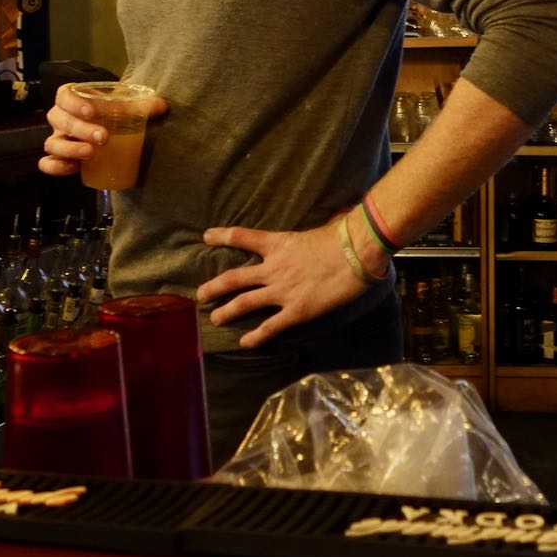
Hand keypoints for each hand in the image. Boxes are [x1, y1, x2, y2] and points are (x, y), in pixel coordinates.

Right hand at [38, 83, 166, 176]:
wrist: (108, 128)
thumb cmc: (112, 113)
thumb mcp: (126, 107)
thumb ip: (144, 105)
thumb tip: (162, 105)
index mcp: (72, 99)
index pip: (64, 96)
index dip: (74, 103)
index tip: (92, 112)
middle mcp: (61, 118)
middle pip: (60, 120)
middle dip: (81, 129)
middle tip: (103, 137)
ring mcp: (58, 139)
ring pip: (52, 143)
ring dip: (70, 148)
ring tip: (91, 153)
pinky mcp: (60, 158)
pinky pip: (48, 163)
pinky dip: (55, 167)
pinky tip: (74, 169)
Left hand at [195, 220, 367, 347]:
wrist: (357, 253)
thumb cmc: (343, 235)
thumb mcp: (320, 226)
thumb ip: (315, 226)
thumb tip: (334, 214)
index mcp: (278, 243)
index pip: (242, 237)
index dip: (222, 236)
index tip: (206, 236)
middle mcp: (273, 268)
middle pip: (234, 278)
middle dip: (214, 287)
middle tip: (200, 295)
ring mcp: (282, 291)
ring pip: (244, 303)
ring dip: (226, 312)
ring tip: (214, 319)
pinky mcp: (296, 310)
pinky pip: (270, 327)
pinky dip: (256, 336)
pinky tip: (244, 343)